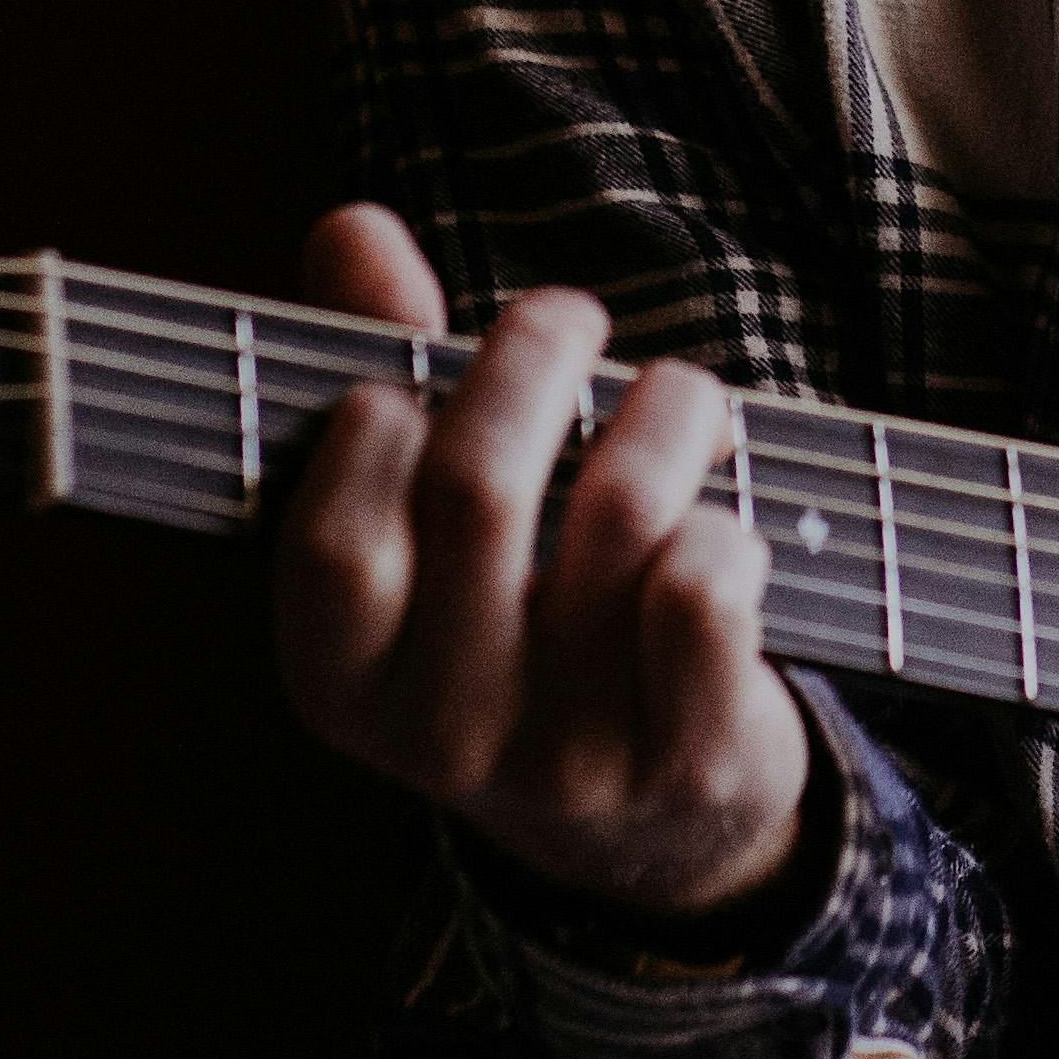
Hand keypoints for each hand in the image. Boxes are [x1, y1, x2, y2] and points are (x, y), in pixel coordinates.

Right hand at [272, 205, 814, 930]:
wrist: (654, 832)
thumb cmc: (524, 626)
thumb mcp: (436, 531)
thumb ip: (387, 372)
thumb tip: (350, 225)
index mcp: (344, 681)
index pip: (334, 538)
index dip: (380, 420)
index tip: (422, 373)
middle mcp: (441, 738)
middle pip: (478, 489)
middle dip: (532, 353)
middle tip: (564, 316)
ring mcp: (568, 759)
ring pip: (617, 515)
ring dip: (663, 410)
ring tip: (676, 394)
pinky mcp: (687, 759)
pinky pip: (705, 588)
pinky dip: (724, 517)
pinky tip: (720, 517)